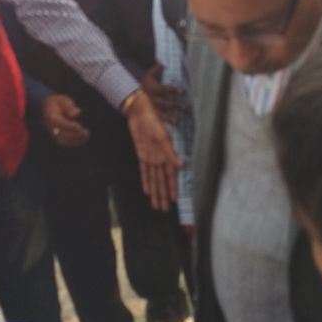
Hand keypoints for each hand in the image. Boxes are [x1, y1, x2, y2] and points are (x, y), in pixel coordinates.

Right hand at [41, 94, 90, 147]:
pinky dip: (74, 142)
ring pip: (63, 140)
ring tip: (86, 135)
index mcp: (51, 115)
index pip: (58, 123)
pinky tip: (83, 139)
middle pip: (60, 134)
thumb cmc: (58, 103)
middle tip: (86, 133)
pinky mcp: (57, 137)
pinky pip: (64, 142)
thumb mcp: (63, 100)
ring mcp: (53, 132)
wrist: (47, 108)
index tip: (79, 127)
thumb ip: (69, 106)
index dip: (69, 126)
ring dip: (75, 140)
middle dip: (74, 135)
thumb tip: (77, 113)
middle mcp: (50, 126)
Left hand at [125, 92, 179, 210]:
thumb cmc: (154, 120)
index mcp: (167, 154)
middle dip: (163, 195)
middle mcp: (160, 158)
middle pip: (161, 181)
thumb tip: (181, 166)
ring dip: (155, 192)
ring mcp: (150, 157)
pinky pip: (143, 171)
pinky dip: (145, 181)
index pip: (171, 175)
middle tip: (164, 209)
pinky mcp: (141, 154)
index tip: (174, 200)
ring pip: (153, 179)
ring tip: (156, 205)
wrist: (139, 111)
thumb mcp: (162, 136)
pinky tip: (147, 191)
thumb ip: (170, 152)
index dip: (172, 188)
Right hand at [140, 63, 183, 123]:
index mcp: (152, 89)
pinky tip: (174, 125)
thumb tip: (163, 64)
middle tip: (184, 106)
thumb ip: (157, 69)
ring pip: (161, 113)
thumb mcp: (150, 74)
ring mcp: (152, 108)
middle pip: (163, 103)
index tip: (183, 90)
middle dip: (174, 105)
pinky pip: (159, 120)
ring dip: (169, 117)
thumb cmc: (147, 82)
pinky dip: (166, 123)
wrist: (134, 94)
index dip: (173, 90)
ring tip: (178, 120)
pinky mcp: (152, 114)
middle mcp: (152, 100)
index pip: (163, 89)